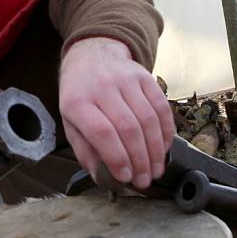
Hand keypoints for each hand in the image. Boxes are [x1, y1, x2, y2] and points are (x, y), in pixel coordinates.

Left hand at [59, 38, 174, 188]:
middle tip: (143, 180)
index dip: (117, 158)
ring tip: (155, 170)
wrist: (92, 57)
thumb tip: (102, 176)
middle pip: (129, 128)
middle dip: (140, 160)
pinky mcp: (145, 77)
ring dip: (156, 150)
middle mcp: (103, 87)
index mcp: (78, 102)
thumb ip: (84, 150)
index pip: (102, 132)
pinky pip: (161, 107)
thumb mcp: (70, 122)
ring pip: (148, 119)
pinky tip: (164, 149)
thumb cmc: (80, 95)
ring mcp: (126, 80)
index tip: (125, 177)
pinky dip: (166, 132)